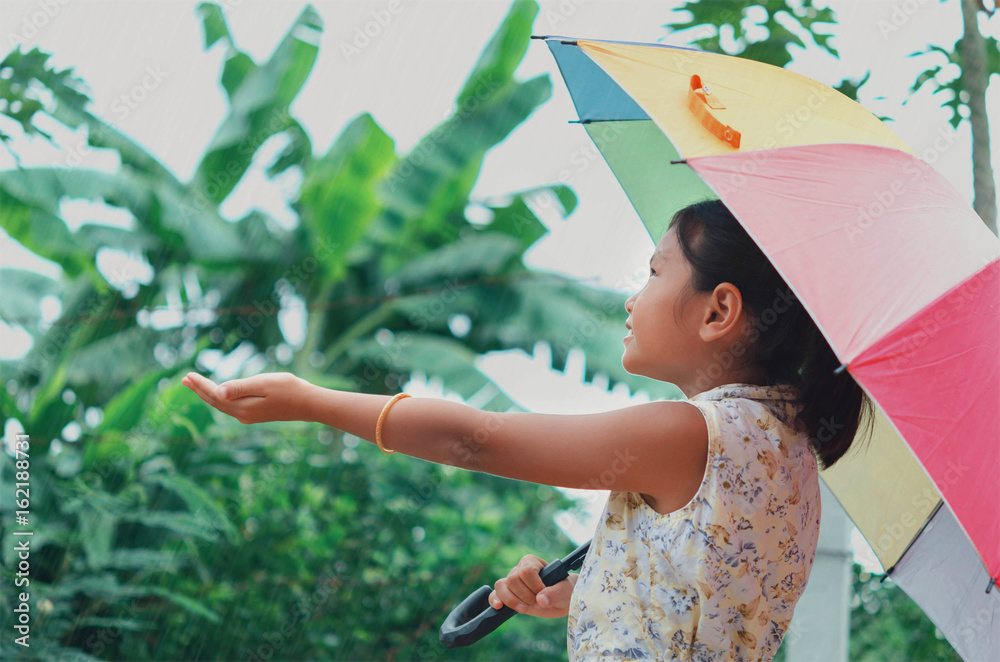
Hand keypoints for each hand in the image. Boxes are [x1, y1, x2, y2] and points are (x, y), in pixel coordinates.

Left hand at [182, 372, 310, 424]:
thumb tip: (218, 391)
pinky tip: (219, 394)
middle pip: (215, 402)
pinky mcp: (255, 414)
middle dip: (199, 390)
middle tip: (184, 380)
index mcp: (242, 407)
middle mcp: (242, 415)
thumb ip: (240, 387)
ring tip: (196, 385)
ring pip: (222, 405)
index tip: (187, 375)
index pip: (215, 395)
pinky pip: (231, 406)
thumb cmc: (288, 389)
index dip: (200, 385)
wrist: (308, 404)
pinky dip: (220, 398)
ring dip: (208, 394)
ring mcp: (249, 416)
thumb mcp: (263, 384)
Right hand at [488, 554, 576, 618]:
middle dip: (526, 596)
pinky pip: (495, 594)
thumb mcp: (566, 590)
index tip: (545, 595)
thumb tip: (541, 600)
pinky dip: (495, 600)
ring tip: (525, 608)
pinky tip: (499, 607)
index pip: (526, 571)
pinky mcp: (508, 594)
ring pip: (501, 586)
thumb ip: (555, 593)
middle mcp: (519, 569)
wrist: (562, 600)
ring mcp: (512, 581)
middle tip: (539, 603)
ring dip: (513, 600)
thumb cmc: (565, 589)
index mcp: (532, 562)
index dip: (535, 586)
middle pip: (512, 580)